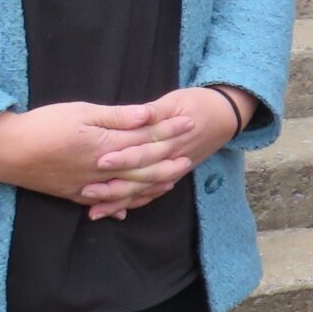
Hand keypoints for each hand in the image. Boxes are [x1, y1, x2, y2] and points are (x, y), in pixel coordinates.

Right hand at [0, 100, 193, 212]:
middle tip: (190, 155)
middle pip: (144, 168)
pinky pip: (106, 204)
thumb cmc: (43, 125)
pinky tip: (130, 208)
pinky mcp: (74, 195)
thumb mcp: (81, 112)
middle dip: (169, 161)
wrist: (5, 151)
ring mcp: (89, 186)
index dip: (170, 131)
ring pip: (129, 190)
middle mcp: (102, 170)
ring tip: (171, 181)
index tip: (189, 122)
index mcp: (106, 146)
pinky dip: (123, 204)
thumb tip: (149, 115)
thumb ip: (118, 117)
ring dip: (152, 186)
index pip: (147, 139)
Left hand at [77, 87, 248, 217]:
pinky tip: (117, 211)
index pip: (144, 152)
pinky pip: (153, 194)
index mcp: (171, 140)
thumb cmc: (198, 103)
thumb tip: (139, 115)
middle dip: (114, 187)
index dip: (123, 158)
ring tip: (94, 211)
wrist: (226, 115)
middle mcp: (172, 159)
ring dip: (120, 202)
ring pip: (145, 191)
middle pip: (141, 178)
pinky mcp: (174, 175)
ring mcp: (174, 170)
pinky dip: (136, 203)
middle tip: (86, 192)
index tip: (100, 162)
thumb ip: (154, 111)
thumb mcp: (176, 100)